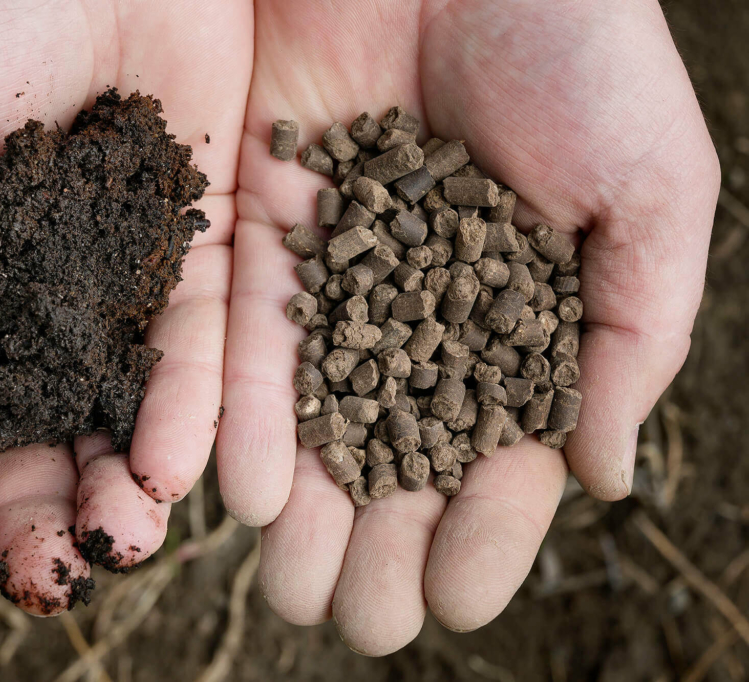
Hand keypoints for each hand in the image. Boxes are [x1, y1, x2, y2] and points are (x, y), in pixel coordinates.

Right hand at [0, 0, 251, 613]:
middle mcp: (26, 312)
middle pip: (31, 450)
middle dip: (39, 525)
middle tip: (52, 576)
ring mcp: (114, 290)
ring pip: (117, 422)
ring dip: (119, 495)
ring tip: (120, 540)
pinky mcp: (198, 255)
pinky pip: (199, 354)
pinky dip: (187, 416)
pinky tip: (176, 471)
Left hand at [217, 0, 717, 653]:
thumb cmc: (580, 47)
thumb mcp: (652, 190)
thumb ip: (633, 333)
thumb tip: (599, 475)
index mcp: (516, 314)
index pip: (500, 449)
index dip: (484, 528)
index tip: (457, 598)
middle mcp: (416, 308)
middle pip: (396, 450)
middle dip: (382, 542)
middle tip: (364, 622)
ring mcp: (334, 273)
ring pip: (317, 415)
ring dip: (310, 510)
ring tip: (299, 591)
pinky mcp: (259, 229)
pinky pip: (251, 338)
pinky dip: (251, 415)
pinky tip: (253, 492)